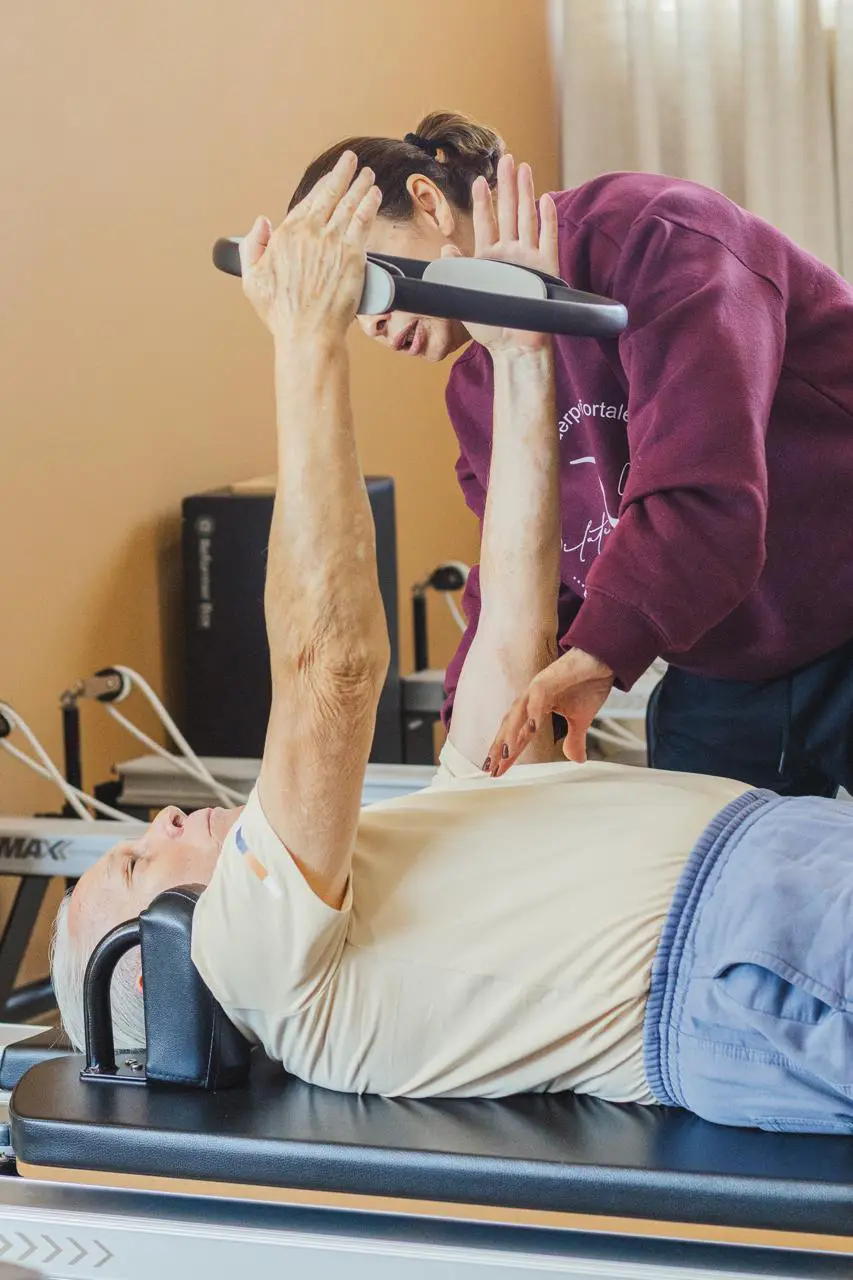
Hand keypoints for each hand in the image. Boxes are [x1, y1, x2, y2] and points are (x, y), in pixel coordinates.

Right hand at [239, 152, 381, 340]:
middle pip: (330, 194)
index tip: (329, 179)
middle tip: (352, 161)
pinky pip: (363, 221)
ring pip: (349, 204)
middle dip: (343, 174)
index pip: (307, 202)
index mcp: (286, 235)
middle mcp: (311, 232)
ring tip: (368, 174)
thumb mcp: (251, 279)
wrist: (308, 333)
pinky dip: (369, 204)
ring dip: (360, 185)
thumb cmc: (282, 314)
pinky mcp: (354, 255)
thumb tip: (262, 222)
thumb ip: (253, 246)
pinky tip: (374, 194)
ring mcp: (334, 242)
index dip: (321, 187)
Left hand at [446, 154, 558, 354]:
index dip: (482, 202)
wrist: (512, 346)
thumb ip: (457, 268)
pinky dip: (546, 220)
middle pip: (508, 213)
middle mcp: (509, 254)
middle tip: (506, 159)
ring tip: (524, 168)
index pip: (485, 224)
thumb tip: (445, 246)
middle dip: (506, 186)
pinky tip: (545, 199)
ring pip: (527, 219)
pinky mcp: (546, 269)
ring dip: (526, 194)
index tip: (478, 180)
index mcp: (489, 259)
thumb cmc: (488, 325)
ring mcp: (529, 259)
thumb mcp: (464, 293)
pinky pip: (547, 240)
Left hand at [484, 649, 613, 776]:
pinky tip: (532, 728)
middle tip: (490, 768)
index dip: (507, 753)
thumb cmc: (589, 684)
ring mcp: (538, 687)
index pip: (518, 735)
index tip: (496, 771)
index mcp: (535, 708)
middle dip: (499, 748)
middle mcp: (531, 698)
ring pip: (519, 713)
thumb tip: (576, 760)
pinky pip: (538, 698)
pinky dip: (533, 713)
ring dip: (511, 734)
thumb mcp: (581, 720)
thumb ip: (574, 739)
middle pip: (510, 725)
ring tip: (505, 754)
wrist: (602, 660)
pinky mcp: (549, 678)